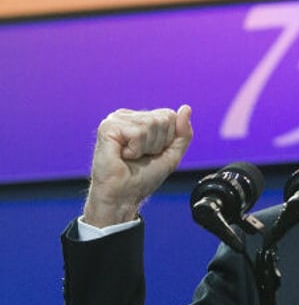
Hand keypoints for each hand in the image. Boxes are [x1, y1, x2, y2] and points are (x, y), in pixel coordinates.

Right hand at [83, 105, 192, 226]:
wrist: (123, 196)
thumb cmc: (143, 177)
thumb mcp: (172, 154)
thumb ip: (183, 133)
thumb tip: (186, 108)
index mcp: (140, 119)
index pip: (169, 116)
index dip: (168, 139)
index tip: (152, 153)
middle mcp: (128, 116)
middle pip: (163, 118)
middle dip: (158, 143)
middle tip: (141, 156)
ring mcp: (116, 119)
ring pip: (151, 124)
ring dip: (146, 147)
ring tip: (132, 156)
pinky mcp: (108, 127)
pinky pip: (138, 132)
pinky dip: (136, 149)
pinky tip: (123, 155)